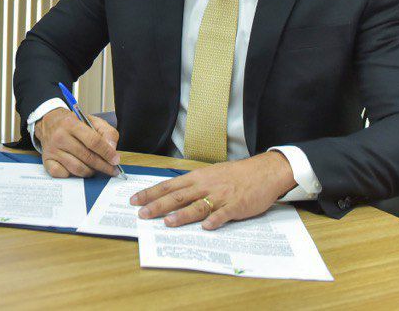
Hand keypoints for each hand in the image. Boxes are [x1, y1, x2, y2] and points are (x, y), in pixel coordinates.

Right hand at [35, 107, 120, 177]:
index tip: (116, 160)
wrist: (49, 122)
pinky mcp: (47, 161)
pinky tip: (78, 169)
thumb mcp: (92, 121)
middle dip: (103, 166)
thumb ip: (107, 132)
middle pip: (87, 157)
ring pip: (77, 168)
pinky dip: (73, 176)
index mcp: (72, 124)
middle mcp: (60, 137)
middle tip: (112, 170)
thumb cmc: (73, 123)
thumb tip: (112, 149)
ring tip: (96, 168)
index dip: (107, 153)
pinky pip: (62, 175)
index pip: (93, 141)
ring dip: (90, 171)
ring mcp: (52, 150)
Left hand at [130, 151, 296, 229]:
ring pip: (197, 206)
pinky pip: (224, 214)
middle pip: (178, 196)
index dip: (150, 193)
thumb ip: (192, 185)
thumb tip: (172, 194)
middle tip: (142, 214)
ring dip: (182, 215)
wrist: (263, 171)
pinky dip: (215, 220)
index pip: (168, 186)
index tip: (135, 200)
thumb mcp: (210, 174)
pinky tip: (206, 227)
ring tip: (167, 223)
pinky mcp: (236, 206)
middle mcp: (205, 186)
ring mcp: (221, 196)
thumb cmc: (235, 174)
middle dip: (158, 205)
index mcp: (197, 177)